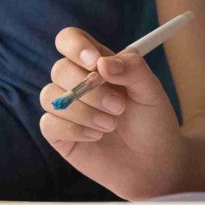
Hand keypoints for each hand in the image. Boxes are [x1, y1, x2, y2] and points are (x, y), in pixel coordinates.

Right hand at [37, 28, 185, 200]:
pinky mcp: (60, 135)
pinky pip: (49, 123)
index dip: (76, 46)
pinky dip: (74, 129)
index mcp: (97, 64)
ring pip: (50, 96)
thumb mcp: (151, 91)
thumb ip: (132, 69)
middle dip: (90, 90)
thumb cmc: (153, 123)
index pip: (69, 40)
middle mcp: (77, 83)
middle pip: (60, 69)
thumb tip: (101, 63)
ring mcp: (66, 109)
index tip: (95, 64)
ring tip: (111, 125)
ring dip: (83, 111)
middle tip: (119, 107)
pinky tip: (96, 136)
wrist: (155, 164)